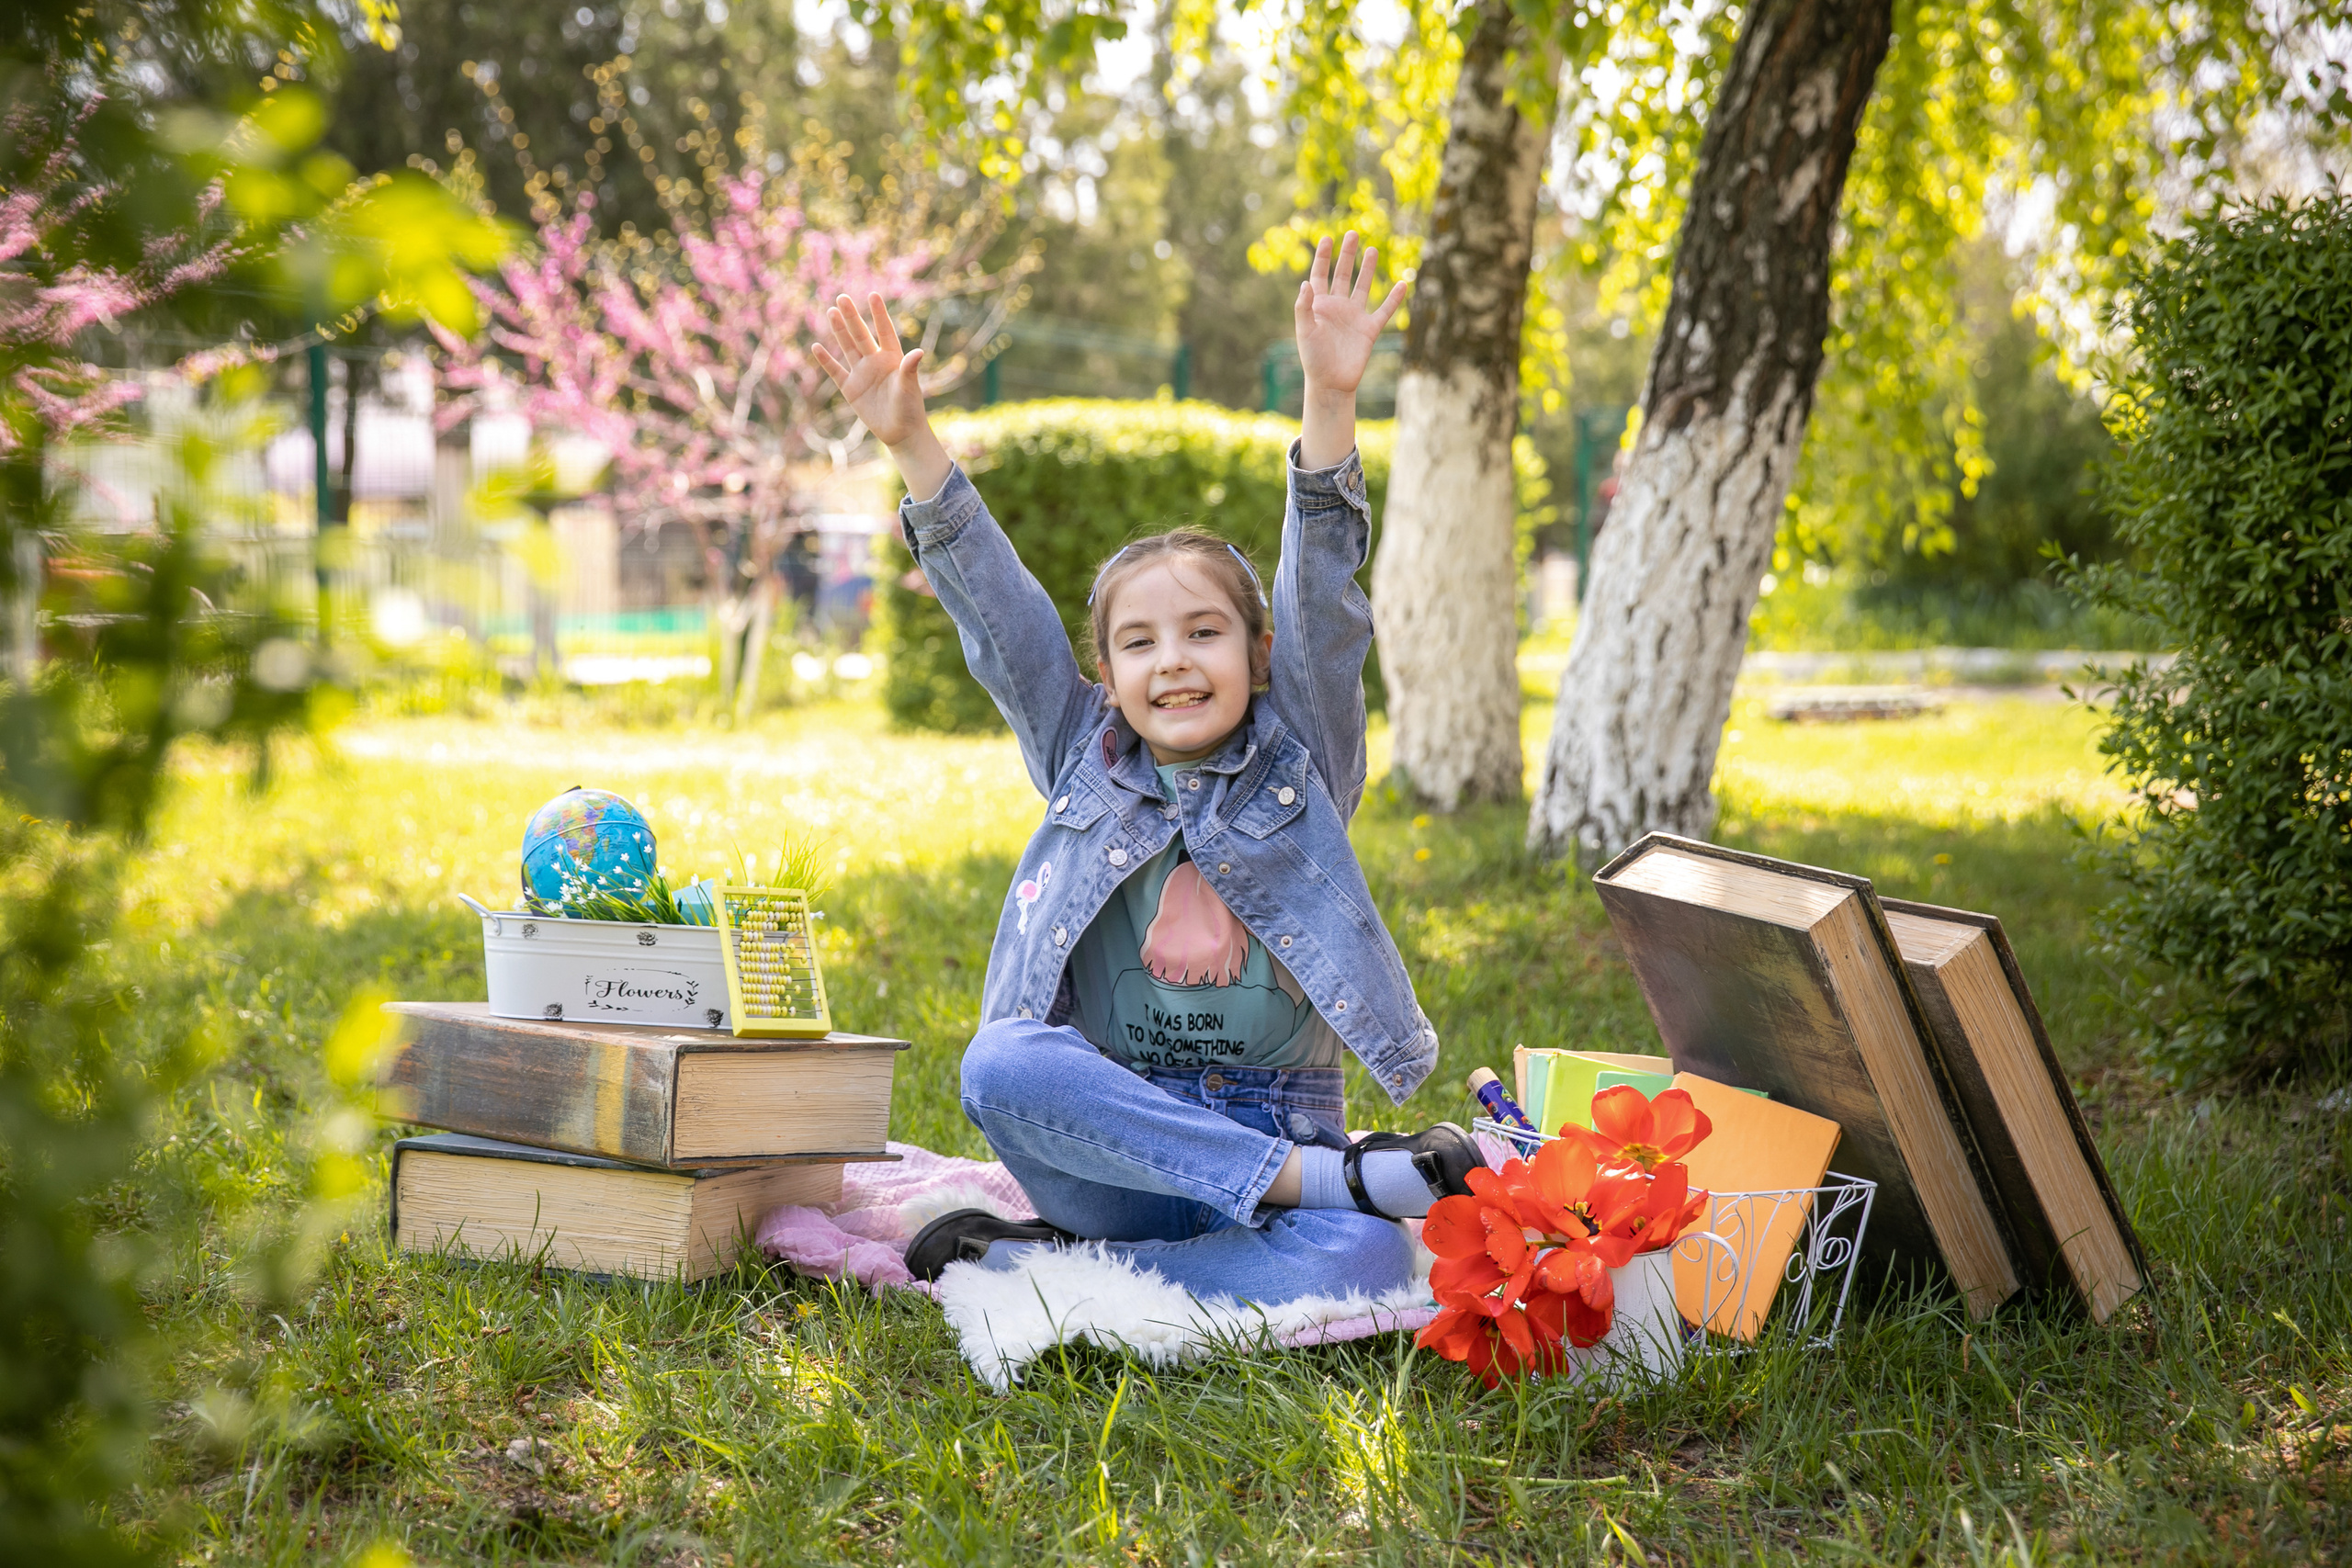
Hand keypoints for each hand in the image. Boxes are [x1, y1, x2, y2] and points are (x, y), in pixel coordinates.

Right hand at [815, 292, 928, 447]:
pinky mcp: (851, 388)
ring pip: (847, 347)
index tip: (873, 295)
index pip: (885, 331)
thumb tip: (918, 352)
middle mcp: (875, 362)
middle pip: (861, 335)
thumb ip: (910, 368)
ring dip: (839, 331)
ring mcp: (861, 374)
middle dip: (852, 317)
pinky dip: (826, 361)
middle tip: (842, 297)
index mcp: (892, 358)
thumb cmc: (910, 408)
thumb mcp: (910, 387)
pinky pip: (836, 371)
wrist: (901, 432)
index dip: (879, 314)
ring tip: (831, 311)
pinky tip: (816, 347)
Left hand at [1294, 232, 1407, 397]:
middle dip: (1347, 255)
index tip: (1326, 238)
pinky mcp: (1369, 329)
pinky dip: (1393, 298)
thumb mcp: (1305, 332)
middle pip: (1343, 275)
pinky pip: (1384, 310)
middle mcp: (1337, 307)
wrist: (1331, 383)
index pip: (1320, 275)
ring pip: (1363, 287)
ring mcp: (1354, 317)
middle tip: (1352, 234)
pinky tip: (1402, 283)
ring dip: (1367, 269)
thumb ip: (1304, 307)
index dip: (1322, 257)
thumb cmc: (1313, 359)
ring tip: (1372, 250)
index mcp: (1319, 305)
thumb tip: (1306, 282)